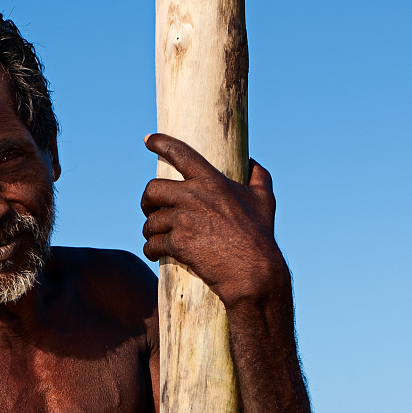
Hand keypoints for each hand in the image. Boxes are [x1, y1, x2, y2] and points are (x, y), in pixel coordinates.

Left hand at [140, 134, 287, 305]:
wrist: (253, 272)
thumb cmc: (261, 237)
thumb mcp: (265, 201)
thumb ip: (259, 176)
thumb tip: (252, 162)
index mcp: (212, 181)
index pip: (180, 154)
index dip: (161, 143)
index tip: (148, 140)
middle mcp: (194, 196)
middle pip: (153, 190)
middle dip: (146, 201)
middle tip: (150, 211)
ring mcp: (184, 220)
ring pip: (151, 221)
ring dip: (149, 230)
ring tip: (154, 237)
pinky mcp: (178, 244)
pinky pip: (153, 244)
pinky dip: (151, 250)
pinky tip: (154, 253)